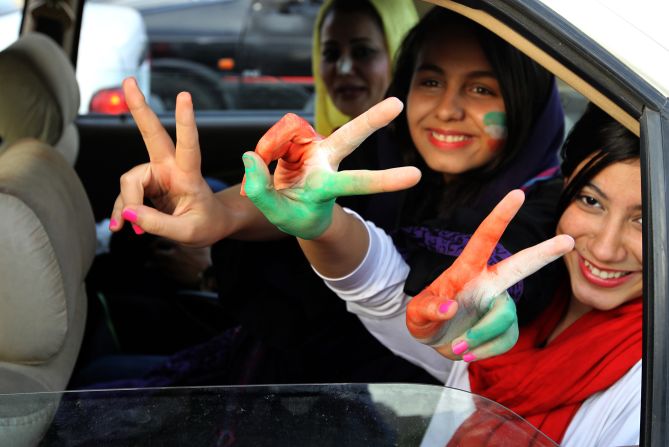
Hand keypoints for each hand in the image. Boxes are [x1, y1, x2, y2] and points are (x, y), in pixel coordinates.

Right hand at [110, 77, 224, 246]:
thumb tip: (128, 214)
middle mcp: (171, 168)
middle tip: (129, 81)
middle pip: (152, 135)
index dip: (185, 122)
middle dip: (139, 108)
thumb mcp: (188, 232)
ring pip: (129, 180)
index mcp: (189, 175)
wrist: (211, 225)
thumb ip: (158, 224)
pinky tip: (122, 226)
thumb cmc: (207, 224)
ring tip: (130, 230)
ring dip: (126, 204)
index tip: (184, 97)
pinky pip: (126, 196)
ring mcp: (156, 174)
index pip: (189, 145)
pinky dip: (123, 212)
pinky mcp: (146, 185)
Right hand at [242, 98, 420, 238]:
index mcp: (327, 187)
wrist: (293, 206)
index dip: (385, 180)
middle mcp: (327, 162)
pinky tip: (267, 159)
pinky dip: (267, 148)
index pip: (358, 182)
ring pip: (292, 130)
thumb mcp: (276, 214)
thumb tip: (251, 156)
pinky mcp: (301, 136)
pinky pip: (277, 134)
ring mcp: (315, 146)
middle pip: (350, 137)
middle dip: (372, 120)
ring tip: (262, 166)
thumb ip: (260, 190)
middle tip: (398, 104)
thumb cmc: (294, 213)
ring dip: (271, 146)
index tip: (416, 176)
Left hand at [406, 190, 574, 360]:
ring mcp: (499, 304)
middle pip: (521, 266)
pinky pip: (505, 340)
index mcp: (466, 270)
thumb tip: (451, 308)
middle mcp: (488, 282)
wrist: (434, 341)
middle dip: (544, 253)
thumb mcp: (416, 315)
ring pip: (504, 318)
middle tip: (568, 239)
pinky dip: (484, 351)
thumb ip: (428, 310)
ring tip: (458, 346)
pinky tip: (469, 351)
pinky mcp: (506, 327)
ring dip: (480, 337)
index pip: (485, 238)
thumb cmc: (424, 318)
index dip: (500, 216)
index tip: (517, 194)